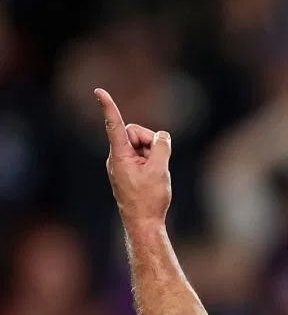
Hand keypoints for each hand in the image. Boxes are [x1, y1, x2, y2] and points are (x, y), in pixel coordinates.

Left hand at [95, 88, 172, 225]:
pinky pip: (142, 156)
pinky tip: (154, 178)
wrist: (143, 223)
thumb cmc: (149, 198)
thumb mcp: (160, 169)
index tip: (98, 91)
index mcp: (120, 156)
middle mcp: (117, 157)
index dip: (108, 107)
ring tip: (156, 174)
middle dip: (150, 141)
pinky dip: (151, 161)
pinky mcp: (128, 170)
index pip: (114, 126)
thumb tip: (162, 136)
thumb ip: (162, 146)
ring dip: (153, 153)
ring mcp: (122, 164)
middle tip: (158, 162)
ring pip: (141, 145)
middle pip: (135, 133)